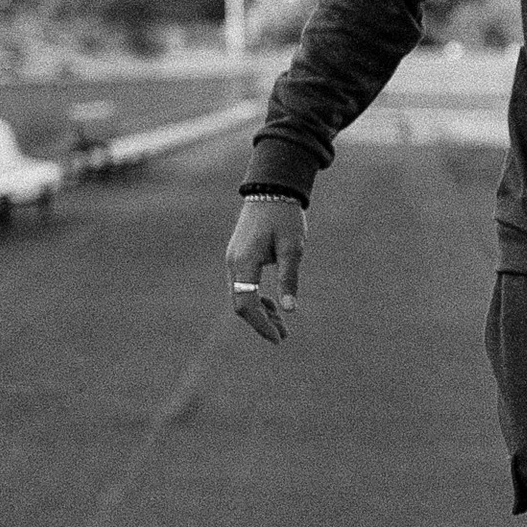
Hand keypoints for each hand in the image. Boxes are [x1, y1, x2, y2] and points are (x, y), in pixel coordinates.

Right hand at [225, 193, 304, 344]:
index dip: (260, 324)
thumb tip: (289, 310)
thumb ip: (289, 279)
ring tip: (281, 324)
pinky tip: (273, 304)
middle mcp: (233, 263)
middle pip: (240, 303)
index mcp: (244, 262)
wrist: (272, 188)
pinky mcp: (238, 256)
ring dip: (260, 310)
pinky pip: (243, 284)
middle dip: (261, 321)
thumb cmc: (285, 216)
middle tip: (283, 336)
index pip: (246, 304)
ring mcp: (233, 259)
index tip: (278, 337)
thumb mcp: (292, 248)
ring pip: (241, 295)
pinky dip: (256, 297)